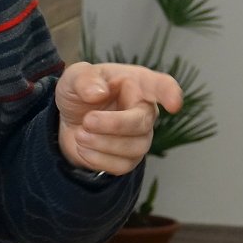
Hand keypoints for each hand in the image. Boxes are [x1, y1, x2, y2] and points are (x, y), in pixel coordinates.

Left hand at [55, 62, 183, 175]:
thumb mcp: (74, 77)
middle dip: (113, 125)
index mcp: (137, 83)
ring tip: (80, 134)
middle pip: (142, 123)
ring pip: (134, 148)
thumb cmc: (80, 92)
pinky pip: (122, 166)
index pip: (161, 86)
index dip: (170, 94)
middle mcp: (145, 110)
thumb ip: (83, 79)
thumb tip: (98, 93)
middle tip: (87, 121)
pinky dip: (97, 159)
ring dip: (102, 143)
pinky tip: (83, 148)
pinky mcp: (129, 158)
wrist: (68, 120)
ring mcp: (140, 136)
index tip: (174, 104)